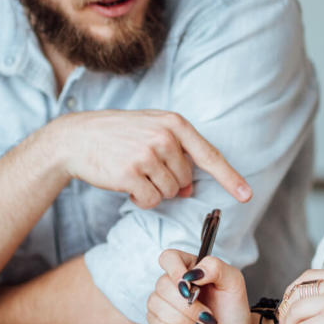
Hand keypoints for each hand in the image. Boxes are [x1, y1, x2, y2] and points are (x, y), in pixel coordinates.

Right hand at [47, 110, 250, 207]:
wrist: (77, 137)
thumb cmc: (117, 134)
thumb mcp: (150, 130)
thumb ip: (176, 153)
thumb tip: (188, 188)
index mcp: (174, 123)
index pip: (209, 155)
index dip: (229, 178)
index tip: (246, 195)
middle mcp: (164, 137)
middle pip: (186, 179)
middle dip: (169, 181)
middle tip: (144, 168)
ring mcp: (147, 155)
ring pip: (169, 192)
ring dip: (153, 190)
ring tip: (132, 172)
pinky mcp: (130, 174)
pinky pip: (151, 201)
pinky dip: (141, 199)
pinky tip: (125, 184)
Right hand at [146, 250, 258, 323]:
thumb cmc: (233, 311)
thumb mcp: (233, 282)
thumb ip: (215, 267)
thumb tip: (192, 273)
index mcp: (190, 268)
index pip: (168, 258)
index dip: (175, 270)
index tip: (189, 285)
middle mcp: (174, 283)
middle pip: (162, 285)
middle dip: (188, 306)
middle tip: (207, 314)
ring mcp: (164, 303)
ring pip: (158, 306)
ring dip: (186, 321)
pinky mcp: (159, 323)